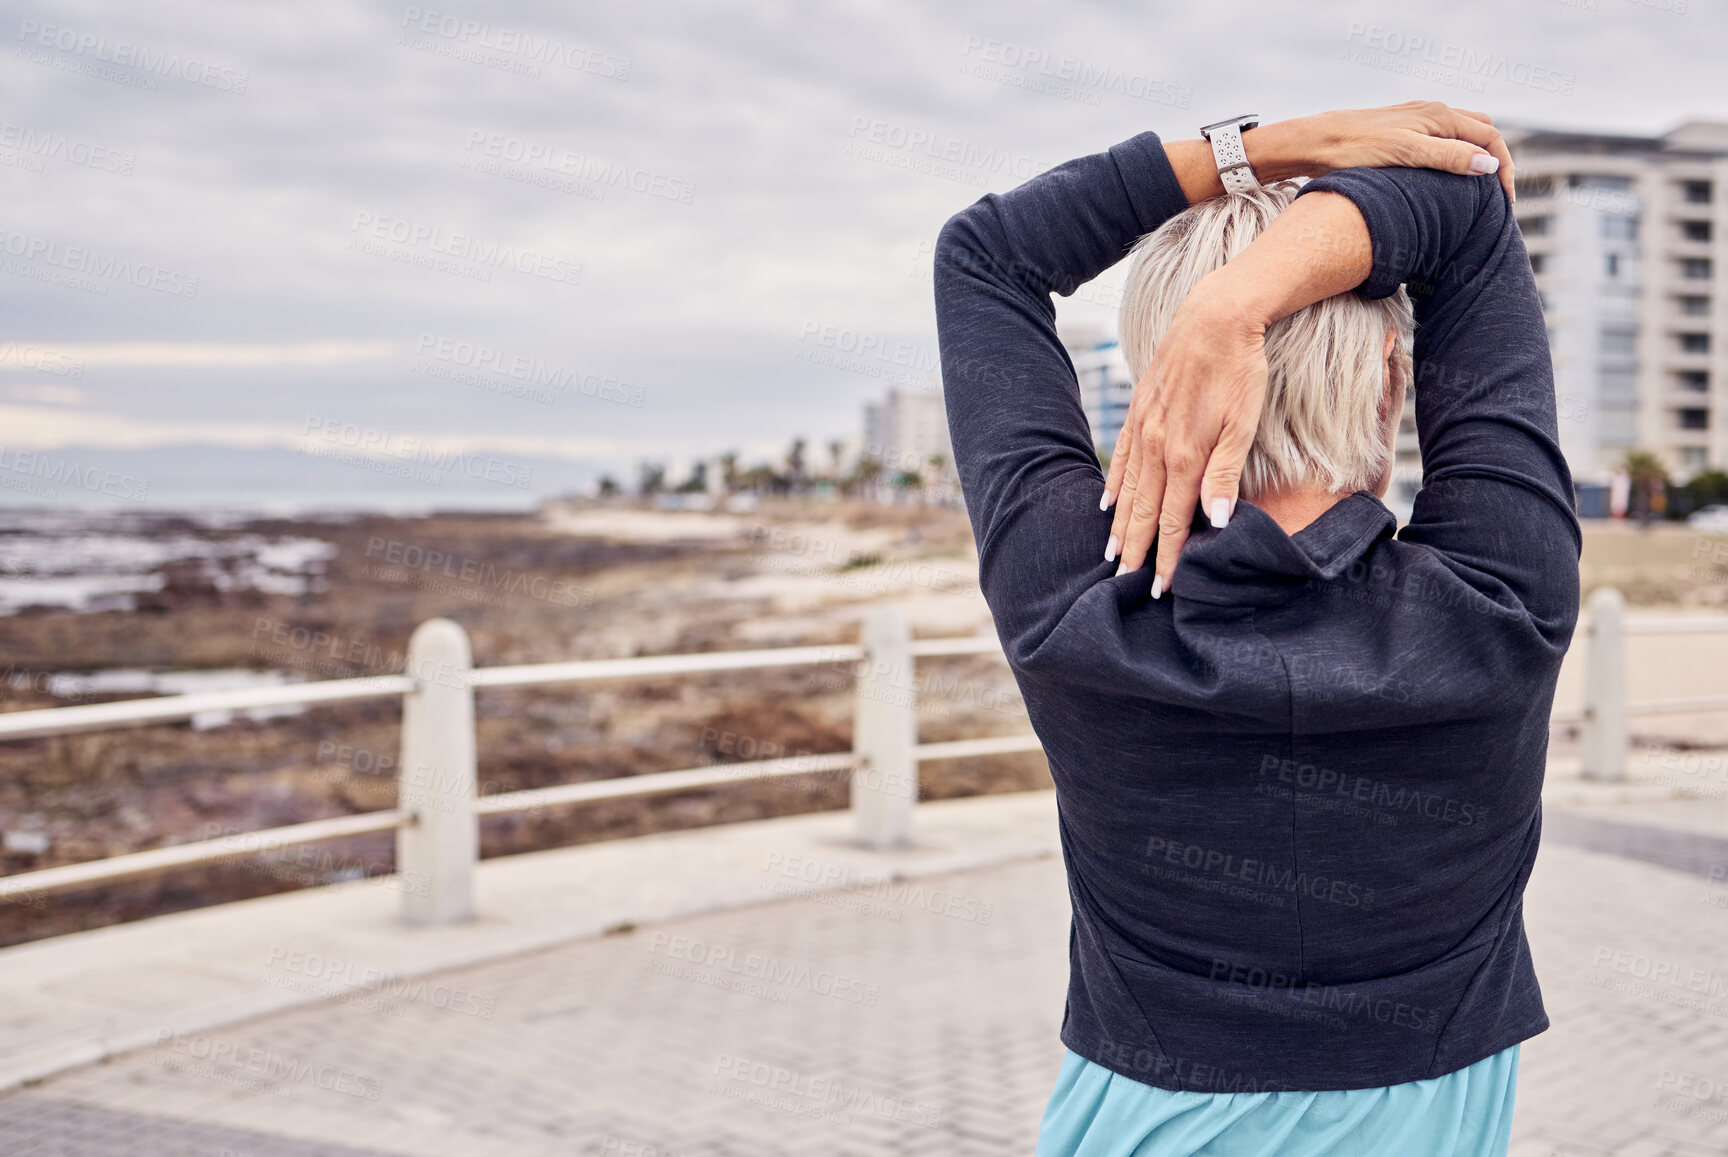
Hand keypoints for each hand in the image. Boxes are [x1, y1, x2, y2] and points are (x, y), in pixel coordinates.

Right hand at [1102, 281, 1266, 593]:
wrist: (1216, 315)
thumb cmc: (1240, 370)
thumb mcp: (1243, 424)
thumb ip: (1225, 475)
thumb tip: (1213, 522)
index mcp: (1184, 454)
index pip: (1171, 519)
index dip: (1166, 556)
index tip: (1160, 587)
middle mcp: (1156, 445)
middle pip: (1142, 509)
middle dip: (1135, 549)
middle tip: (1126, 584)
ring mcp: (1144, 426)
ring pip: (1127, 487)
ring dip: (1120, 524)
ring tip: (1112, 553)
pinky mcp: (1140, 409)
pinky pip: (1121, 456)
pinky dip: (1114, 484)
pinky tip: (1108, 502)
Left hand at [1277, 100, 1515, 201]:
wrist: (1315, 142)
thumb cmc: (1356, 149)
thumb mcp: (1407, 154)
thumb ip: (1448, 157)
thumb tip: (1488, 164)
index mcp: (1440, 116)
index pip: (1490, 137)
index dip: (1505, 168)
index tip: (1505, 200)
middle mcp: (1432, 112)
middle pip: (1481, 132)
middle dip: (1495, 161)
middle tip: (1497, 198)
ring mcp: (1416, 119)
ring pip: (1461, 135)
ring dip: (1475, 158)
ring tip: (1476, 191)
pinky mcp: (1401, 130)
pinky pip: (1440, 140)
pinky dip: (1454, 156)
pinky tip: (1443, 179)